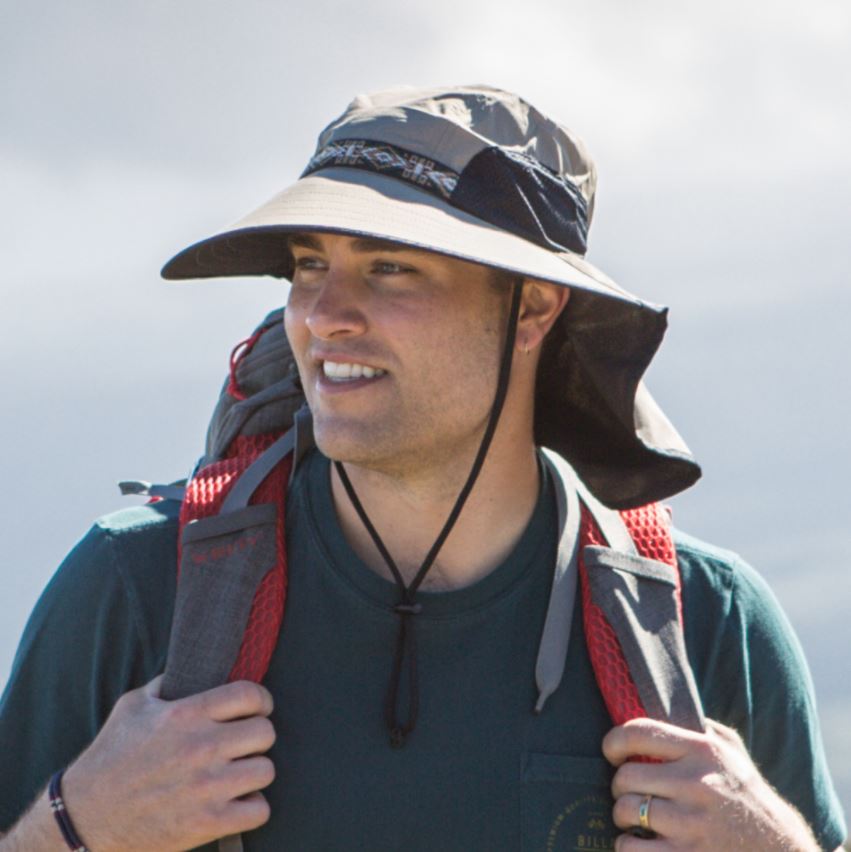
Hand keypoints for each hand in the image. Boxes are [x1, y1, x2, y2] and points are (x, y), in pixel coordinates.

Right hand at [61, 676, 275, 851]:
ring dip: (254, 772)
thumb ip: (169, 684)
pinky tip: (235, 802)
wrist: (84, 819)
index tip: (256, 708)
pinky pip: (259, 810)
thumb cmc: (110, 757)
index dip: (260, 700)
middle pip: (266, 732)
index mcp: (185, 715)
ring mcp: (206, 788)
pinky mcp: (206, 823)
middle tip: (243, 744)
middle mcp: (200, 748)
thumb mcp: (133, 706)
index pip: (249, 694)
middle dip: (257, 736)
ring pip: (266, 770)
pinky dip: (252, 807)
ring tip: (238, 772)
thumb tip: (198, 666)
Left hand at [602, 717, 819, 850]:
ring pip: (625, 811)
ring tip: (634, 818)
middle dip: (620, 786)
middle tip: (628, 792)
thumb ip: (699, 728)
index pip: (638, 732)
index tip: (611, 752)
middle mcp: (697, 784)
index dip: (613, 741)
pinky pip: (631, 848)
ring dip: (622, 816)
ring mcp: (692, 824)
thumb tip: (658, 706)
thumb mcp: (732, 752)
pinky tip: (639, 844)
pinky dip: (627, 847)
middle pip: (626, 777)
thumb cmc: (749, 797)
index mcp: (704, 751)